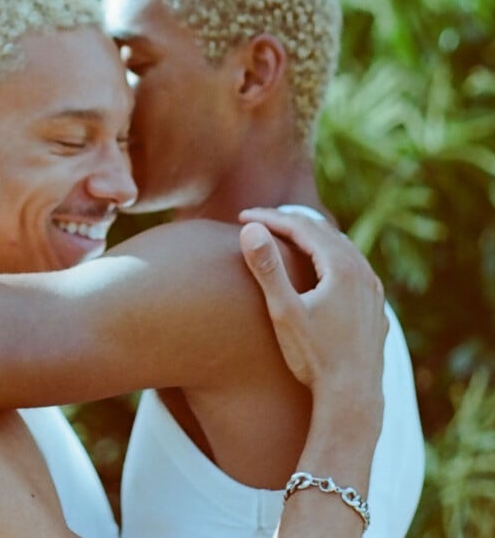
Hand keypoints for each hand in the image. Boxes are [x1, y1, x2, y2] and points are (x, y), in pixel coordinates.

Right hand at [238, 208, 386, 401]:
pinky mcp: (375, 306)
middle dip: (286, 222)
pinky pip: (351, 266)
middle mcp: (363, 272)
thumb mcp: (284, 311)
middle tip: (256, 221)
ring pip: (339, 247)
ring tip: (282, 235)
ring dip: (309, 236)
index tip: (241, 216)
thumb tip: (249, 229)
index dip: (269, 218)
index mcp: (342, 266)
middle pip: (321, 232)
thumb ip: (267, 268)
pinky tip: (319, 266)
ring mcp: (373, 289)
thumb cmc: (314, 357)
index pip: (301, 227)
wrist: (353, 399)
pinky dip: (328, 256)